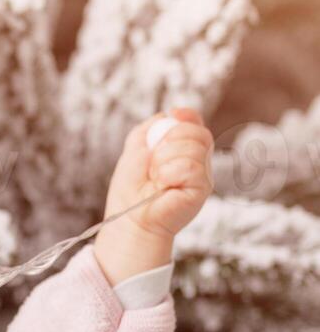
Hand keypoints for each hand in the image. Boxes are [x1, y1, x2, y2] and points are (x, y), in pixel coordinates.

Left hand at [105, 106, 214, 242]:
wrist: (129, 218)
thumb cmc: (130, 190)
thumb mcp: (135, 151)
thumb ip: (149, 130)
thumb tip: (169, 113)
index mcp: (182, 149)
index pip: (194, 124)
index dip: (187, 116)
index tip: (174, 115)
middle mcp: (197, 160)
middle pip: (197, 132)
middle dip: (169, 139)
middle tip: (152, 161)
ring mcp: (202, 174)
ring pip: (194, 147)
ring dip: (164, 159)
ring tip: (155, 178)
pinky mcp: (203, 188)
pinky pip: (190, 166)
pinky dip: (169, 173)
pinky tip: (162, 185)